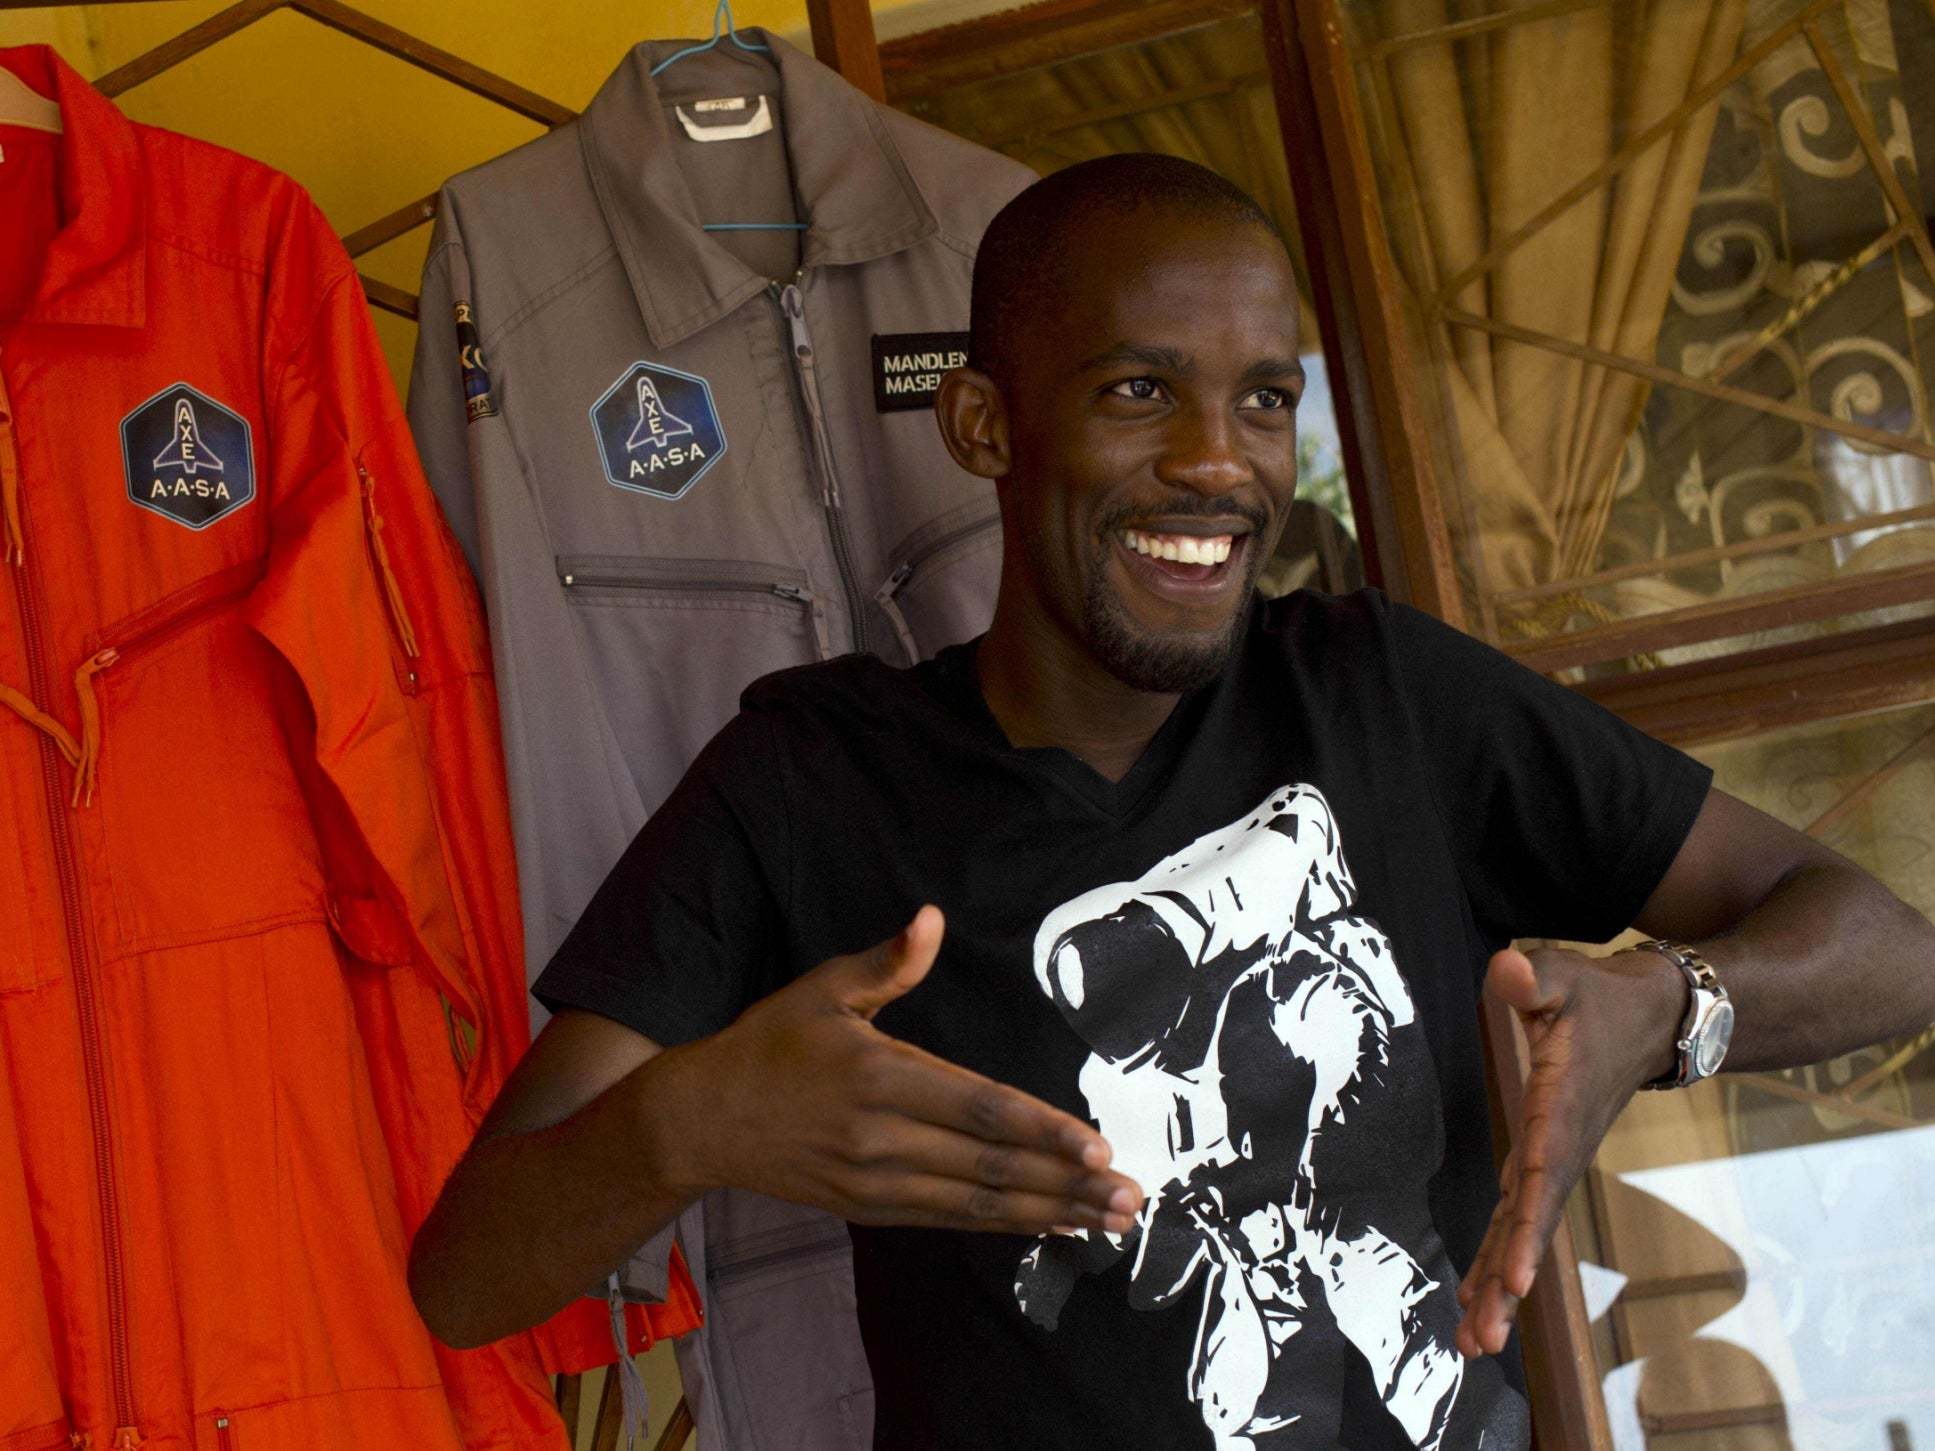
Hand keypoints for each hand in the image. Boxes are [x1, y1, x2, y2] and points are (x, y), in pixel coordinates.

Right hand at [670, 906, 1143, 1236]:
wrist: (704, 1120)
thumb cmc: (770, 1044)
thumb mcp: (822, 989)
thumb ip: (886, 961)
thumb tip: (932, 917)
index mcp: (879, 1076)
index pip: (978, 1110)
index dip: (1042, 1131)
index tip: (1096, 1146)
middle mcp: (882, 1138)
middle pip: (990, 1168)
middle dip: (1067, 1185)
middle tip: (1130, 1198)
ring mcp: (876, 1182)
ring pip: (977, 1204)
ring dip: (1049, 1214)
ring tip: (1109, 1223)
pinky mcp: (870, 1209)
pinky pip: (950, 1221)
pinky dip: (1004, 1226)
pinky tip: (1049, 1225)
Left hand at [1455, 944, 1683, 1358]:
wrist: (1651, 1017)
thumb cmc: (1599, 995)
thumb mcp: (1566, 972)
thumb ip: (1536, 975)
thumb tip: (1509, 969)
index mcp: (1560, 1106)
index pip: (1543, 1173)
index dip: (1531, 1227)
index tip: (1519, 1282)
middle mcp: (1559, 1145)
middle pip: (1531, 1224)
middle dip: (1507, 1283)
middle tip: (1480, 1342)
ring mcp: (1554, 1158)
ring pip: (1524, 1231)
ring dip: (1499, 1286)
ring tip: (1472, 1343)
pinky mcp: (1545, 1160)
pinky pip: (1520, 1218)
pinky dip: (1500, 1258)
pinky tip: (1476, 1300)